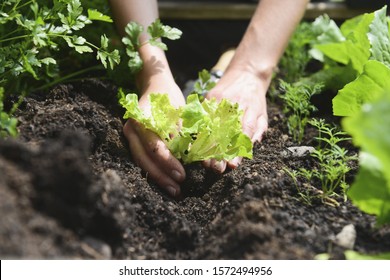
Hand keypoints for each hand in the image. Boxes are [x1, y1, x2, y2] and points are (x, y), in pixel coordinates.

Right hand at [123, 78, 185, 197]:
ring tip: (174, 191)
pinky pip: (141, 160)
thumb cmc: (169, 97)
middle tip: (177, 189)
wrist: (154, 85)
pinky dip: (154, 172)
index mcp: (142, 119)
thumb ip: (181, 133)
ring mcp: (130, 137)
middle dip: (161, 176)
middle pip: (144, 159)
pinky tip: (165, 182)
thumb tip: (190, 157)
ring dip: (157, 178)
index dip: (168, 162)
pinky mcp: (134, 142)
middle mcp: (131, 129)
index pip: (154, 146)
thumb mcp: (179, 112)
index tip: (183, 175)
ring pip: (140, 162)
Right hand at [204, 69, 268, 172]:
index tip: (232, 165)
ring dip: (207, 146)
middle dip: (219, 153)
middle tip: (216, 169)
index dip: (237, 150)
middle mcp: (234, 106)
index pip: (243, 133)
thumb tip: (251, 147)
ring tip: (204, 162)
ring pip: (211, 126)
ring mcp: (220, 101)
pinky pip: (202, 117)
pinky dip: (198, 131)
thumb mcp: (263, 114)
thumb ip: (258, 130)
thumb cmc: (255, 98)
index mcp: (250, 110)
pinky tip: (195, 144)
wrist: (246, 72)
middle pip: (225, 133)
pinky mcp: (209, 97)